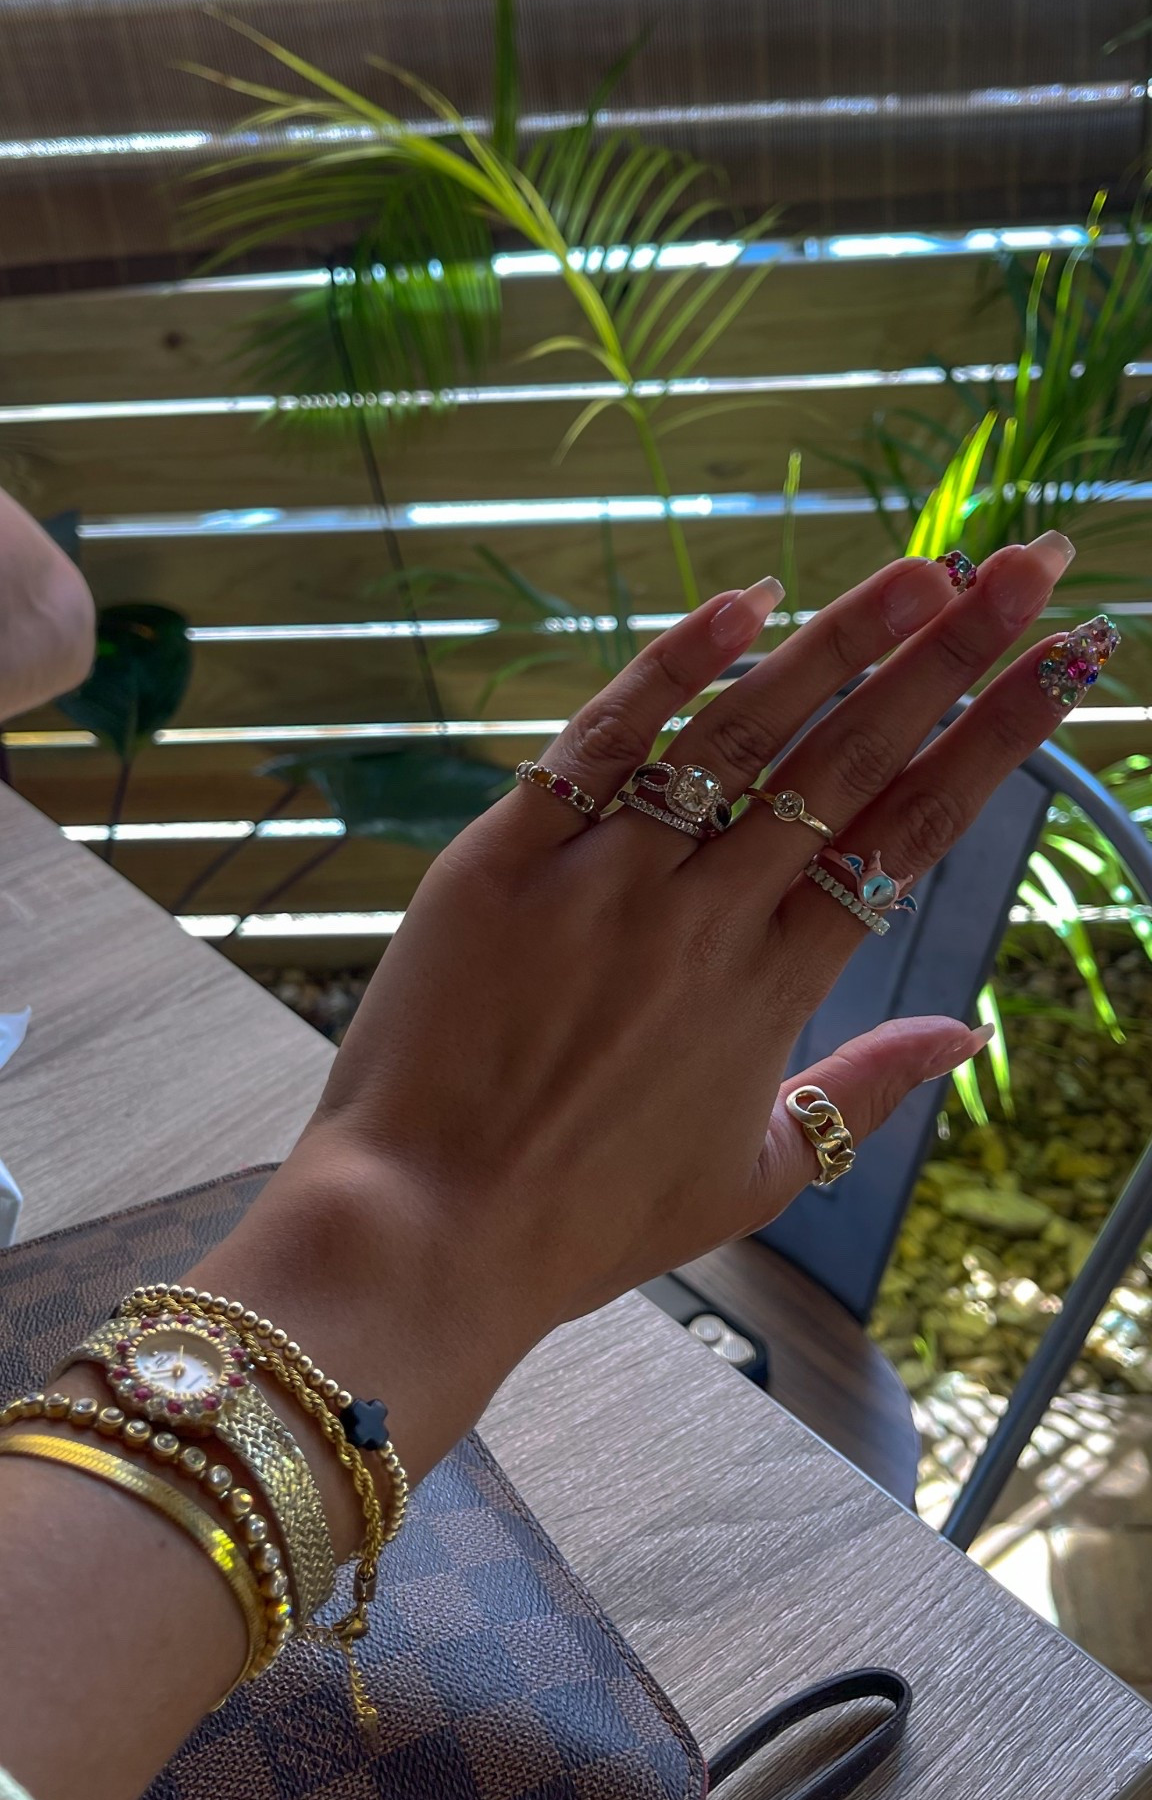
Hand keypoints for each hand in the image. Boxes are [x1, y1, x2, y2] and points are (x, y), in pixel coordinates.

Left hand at [196, 532, 1094, 1485]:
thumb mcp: (755, 1174)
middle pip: (850, 763)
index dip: (995, 740)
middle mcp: (705, 921)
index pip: (909, 837)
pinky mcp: (505, 859)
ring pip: (740, 735)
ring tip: (924, 569)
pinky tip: (745, 600)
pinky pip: (598, 744)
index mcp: (774, 990)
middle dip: (952, 659)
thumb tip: (967, 1035)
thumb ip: (865, 1089)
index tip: (1063, 665)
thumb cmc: (587, 1221)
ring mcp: (604, 883)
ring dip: (839, 642)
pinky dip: (669, 668)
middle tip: (1028, 569)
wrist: (428, 1230)